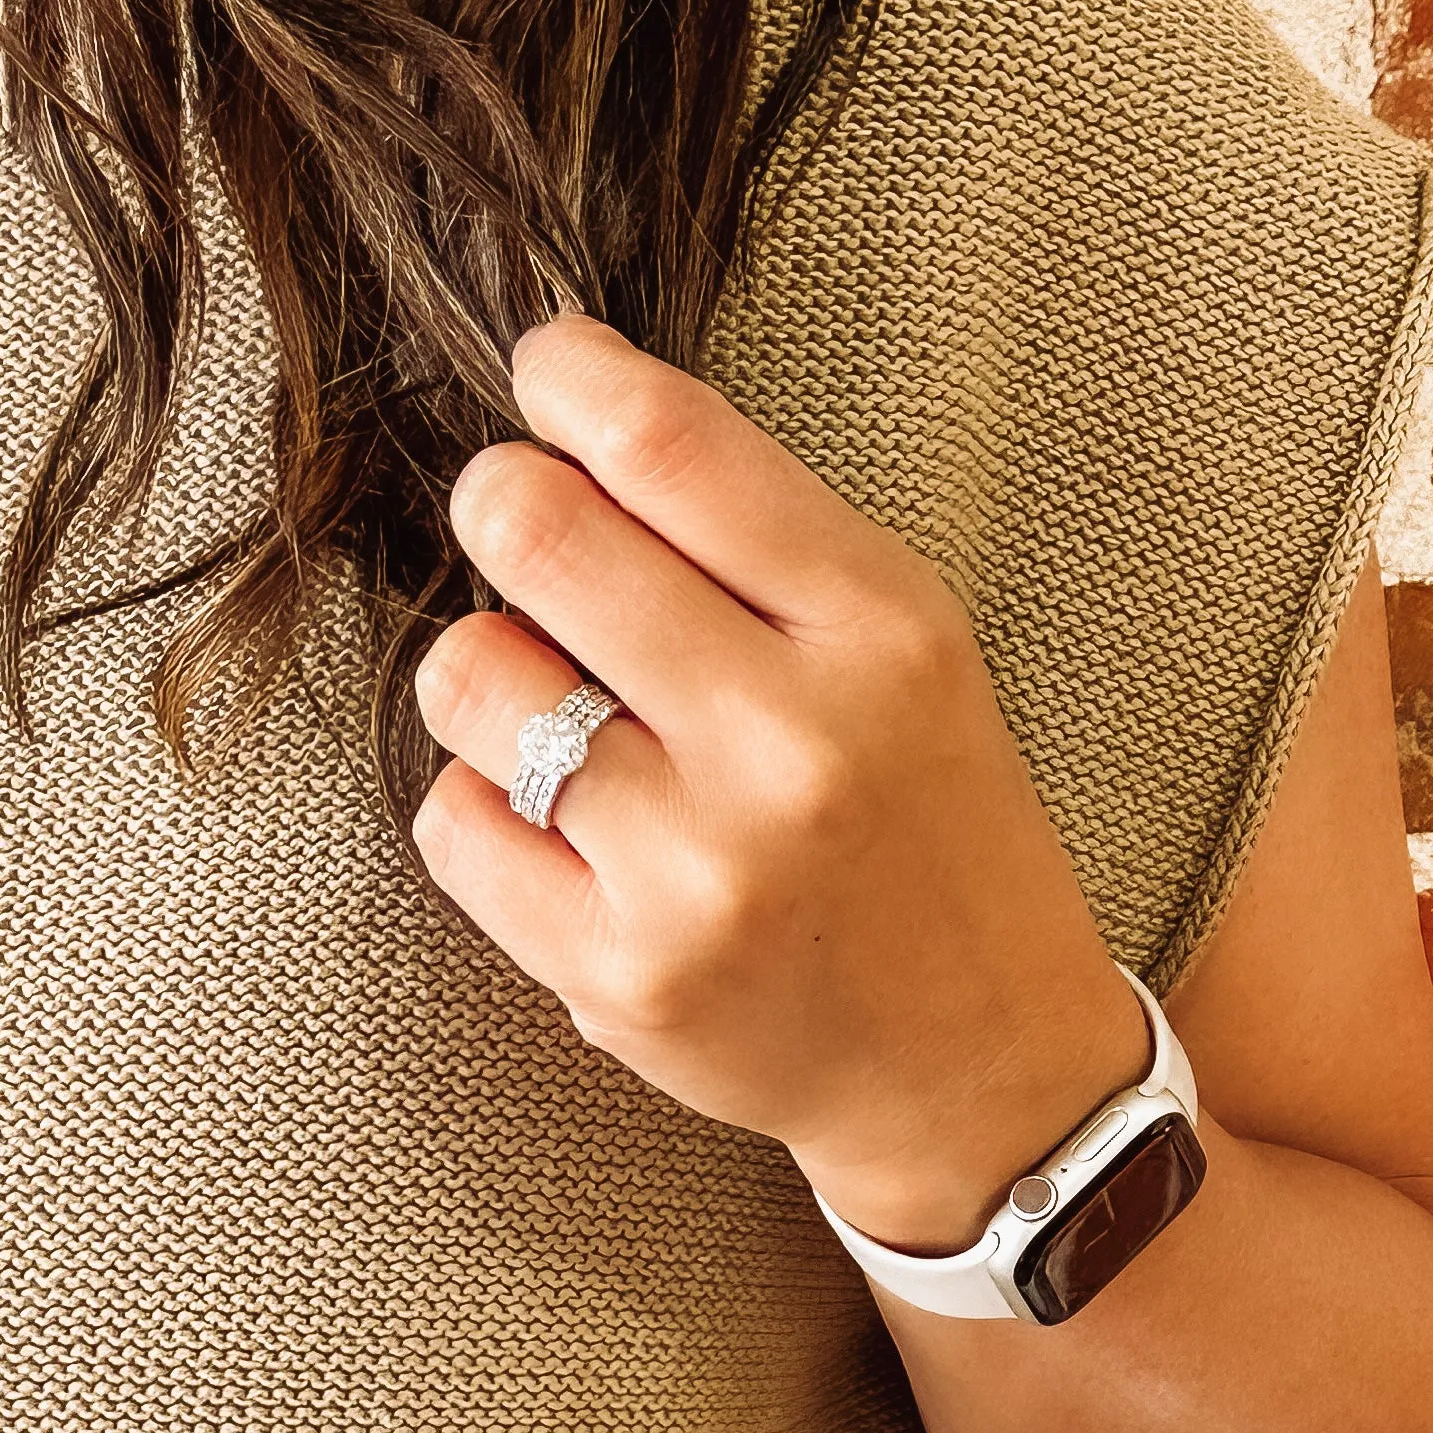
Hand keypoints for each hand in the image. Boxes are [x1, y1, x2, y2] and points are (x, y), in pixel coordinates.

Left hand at [412, 317, 1147, 1258]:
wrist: (976, 1064)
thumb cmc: (922, 823)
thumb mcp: (903, 650)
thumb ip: (752, 541)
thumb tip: (562, 420)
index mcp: (878, 631)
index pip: (670, 444)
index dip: (568, 376)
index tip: (542, 369)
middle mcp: (788, 743)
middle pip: (537, 537)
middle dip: (500, 504)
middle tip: (515, 521)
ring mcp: (696, 868)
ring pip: (469, 680)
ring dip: (490, 678)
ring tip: (564, 714)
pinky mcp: (619, 972)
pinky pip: (455, 823)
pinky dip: (487, 808)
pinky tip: (568, 830)